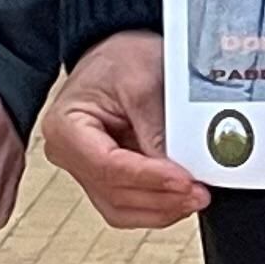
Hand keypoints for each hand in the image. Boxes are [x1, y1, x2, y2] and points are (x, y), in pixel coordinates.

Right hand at [40, 31, 209, 229]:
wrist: (118, 54)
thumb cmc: (119, 59)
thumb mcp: (142, 80)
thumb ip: (157, 127)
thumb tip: (179, 169)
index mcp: (66, 127)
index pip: (107, 166)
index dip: (148, 178)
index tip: (183, 179)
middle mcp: (70, 155)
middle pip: (114, 193)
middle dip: (160, 198)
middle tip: (198, 191)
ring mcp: (88, 170)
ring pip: (122, 209)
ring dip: (161, 208)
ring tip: (195, 197)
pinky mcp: (108, 178)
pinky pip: (130, 205)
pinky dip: (158, 206)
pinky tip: (181, 197)